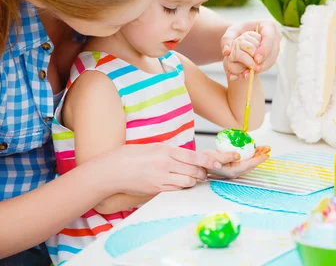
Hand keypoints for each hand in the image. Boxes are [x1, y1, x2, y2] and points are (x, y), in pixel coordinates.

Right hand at [100, 144, 239, 194]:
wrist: (112, 170)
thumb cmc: (132, 156)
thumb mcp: (155, 147)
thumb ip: (172, 152)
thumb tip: (189, 157)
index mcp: (166, 151)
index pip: (195, 156)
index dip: (210, 161)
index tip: (222, 162)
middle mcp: (165, 164)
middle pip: (195, 171)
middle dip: (203, 172)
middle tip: (204, 171)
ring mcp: (161, 178)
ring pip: (188, 182)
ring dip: (193, 180)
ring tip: (191, 177)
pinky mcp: (157, 189)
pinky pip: (177, 189)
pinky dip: (182, 186)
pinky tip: (180, 183)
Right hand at [208, 146, 269, 178]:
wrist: (198, 163)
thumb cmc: (204, 160)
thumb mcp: (214, 157)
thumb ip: (227, 156)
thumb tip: (238, 155)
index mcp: (232, 171)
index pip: (249, 165)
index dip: (259, 159)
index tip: (266, 153)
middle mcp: (235, 172)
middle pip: (252, 164)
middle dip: (260, 156)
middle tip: (267, 148)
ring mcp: (234, 170)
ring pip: (249, 162)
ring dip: (256, 155)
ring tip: (263, 147)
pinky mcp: (233, 166)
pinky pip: (245, 161)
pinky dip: (250, 155)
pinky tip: (253, 149)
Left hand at [221, 20, 280, 79]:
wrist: (242, 36)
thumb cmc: (238, 32)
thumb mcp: (231, 32)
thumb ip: (226, 40)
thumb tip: (226, 52)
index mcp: (268, 25)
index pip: (269, 38)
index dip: (264, 50)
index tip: (256, 59)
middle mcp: (275, 36)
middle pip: (273, 51)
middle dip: (264, 62)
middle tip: (253, 70)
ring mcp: (276, 46)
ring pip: (272, 59)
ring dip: (262, 68)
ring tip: (249, 73)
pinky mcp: (273, 55)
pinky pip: (269, 64)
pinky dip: (260, 69)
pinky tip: (251, 72)